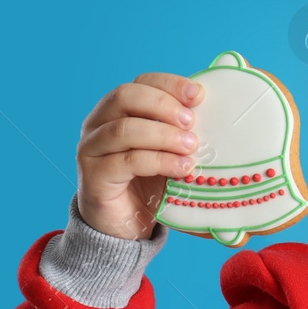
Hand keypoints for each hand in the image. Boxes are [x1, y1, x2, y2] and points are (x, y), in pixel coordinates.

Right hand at [76, 72, 204, 239]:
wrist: (124, 226)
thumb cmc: (148, 183)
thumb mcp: (168, 151)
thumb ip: (181, 131)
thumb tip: (216, 111)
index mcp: (116, 110)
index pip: (140, 82)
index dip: (169, 84)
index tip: (199, 95)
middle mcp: (98, 124)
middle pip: (125, 96)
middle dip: (163, 105)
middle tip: (192, 122)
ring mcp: (91, 150)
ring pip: (124, 129)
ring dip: (164, 135)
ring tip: (191, 147)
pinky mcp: (94, 176)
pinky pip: (126, 161)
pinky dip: (159, 161)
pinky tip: (181, 168)